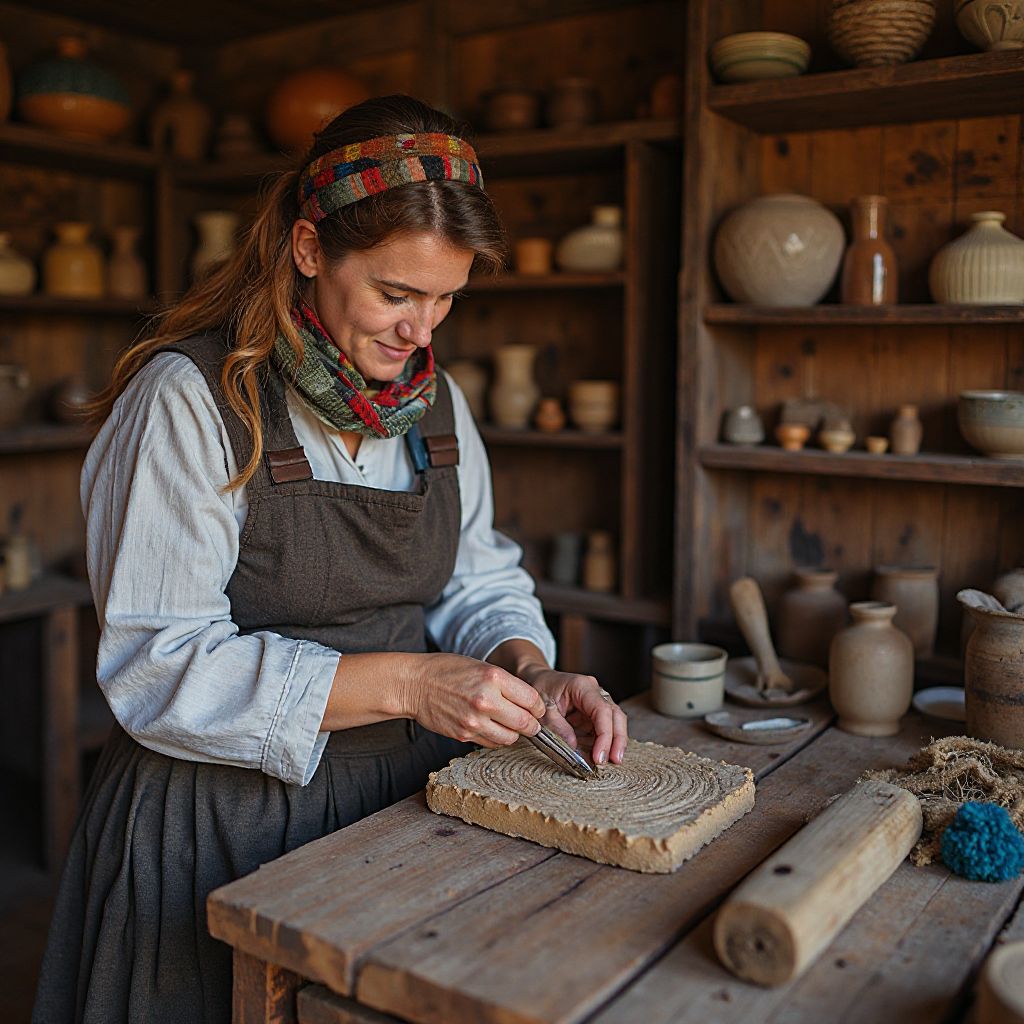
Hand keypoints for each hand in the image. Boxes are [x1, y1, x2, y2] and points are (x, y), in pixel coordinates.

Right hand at [404, 653, 546, 747]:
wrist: (414, 684)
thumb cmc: (447, 670)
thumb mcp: (481, 666)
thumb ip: (505, 684)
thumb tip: (528, 702)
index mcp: (493, 677)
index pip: (532, 700)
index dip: (539, 707)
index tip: (538, 709)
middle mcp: (486, 700)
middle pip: (525, 723)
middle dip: (532, 724)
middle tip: (531, 723)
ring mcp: (474, 721)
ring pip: (510, 738)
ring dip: (514, 733)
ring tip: (508, 725)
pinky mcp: (464, 735)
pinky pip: (491, 743)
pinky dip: (496, 738)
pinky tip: (490, 727)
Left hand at [516, 664, 627, 766]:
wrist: (536, 679)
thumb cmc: (539, 689)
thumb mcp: (543, 711)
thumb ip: (558, 728)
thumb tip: (575, 747)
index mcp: (582, 686)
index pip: (602, 711)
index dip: (604, 735)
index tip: (599, 756)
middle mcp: (594, 692)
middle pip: (615, 715)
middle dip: (617, 740)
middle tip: (614, 761)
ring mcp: (596, 702)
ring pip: (614, 722)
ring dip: (613, 743)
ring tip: (608, 762)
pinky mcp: (593, 713)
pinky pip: (603, 728)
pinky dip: (603, 742)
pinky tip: (599, 755)